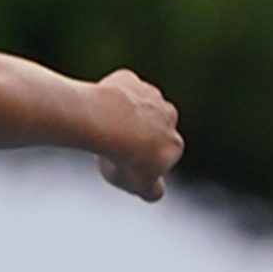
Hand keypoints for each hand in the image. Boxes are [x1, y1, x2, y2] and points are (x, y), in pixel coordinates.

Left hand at [94, 69, 182, 200]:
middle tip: (110, 145)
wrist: (106, 123)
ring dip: (124, 113)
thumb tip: (155, 192)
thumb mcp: (138, 185)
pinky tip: (97, 105)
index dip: (138, 160)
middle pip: (150, 127)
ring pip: (136, 105)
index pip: (158, 155)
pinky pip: (119, 88)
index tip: (121, 163)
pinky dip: (111, 95)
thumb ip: (150, 190)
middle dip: (135, 134)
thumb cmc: (122, 157)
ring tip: (100, 127)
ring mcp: (150, 95)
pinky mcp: (129, 79)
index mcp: (174, 144)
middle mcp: (169, 116)